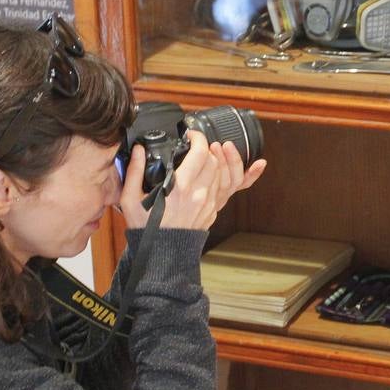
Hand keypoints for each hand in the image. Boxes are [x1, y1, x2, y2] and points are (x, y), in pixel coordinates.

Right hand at [118, 131, 266, 231]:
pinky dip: (243, 175)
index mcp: (180, 187)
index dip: (198, 138)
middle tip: (198, 144)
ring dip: (220, 158)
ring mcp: (209, 202)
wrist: (161, 254)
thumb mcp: (130, 199)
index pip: (199, 153)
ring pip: (224, 172)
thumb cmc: (146, 229)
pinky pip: (231, 188)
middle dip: (208, 147)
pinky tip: (258, 165)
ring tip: (212, 150)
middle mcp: (199, 193)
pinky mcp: (213, 210)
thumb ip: (134, 171)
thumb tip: (138, 150)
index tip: (191, 135)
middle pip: (214, 160)